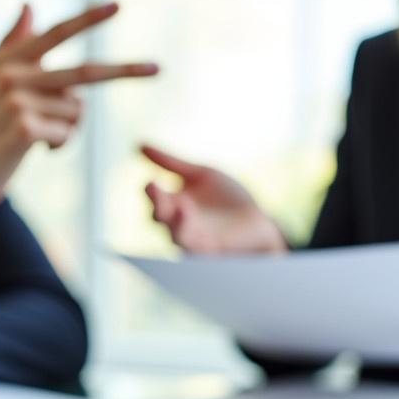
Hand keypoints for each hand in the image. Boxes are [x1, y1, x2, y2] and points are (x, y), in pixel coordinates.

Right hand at [0, 2, 158, 264]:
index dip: (88, 19)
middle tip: (159, 68)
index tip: (118, 6)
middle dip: (125, 71)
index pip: (56, 34)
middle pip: (84, 72)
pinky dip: (57, 147)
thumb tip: (29, 5)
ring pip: (76, 113)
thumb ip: (12, 44)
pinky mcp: (25, 128)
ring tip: (36, 138)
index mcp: (8, 59)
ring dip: (66, 131)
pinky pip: (67, 135)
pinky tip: (34, 151)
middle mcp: (12, 74)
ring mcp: (17, 100)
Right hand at [141, 145, 286, 255]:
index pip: (155, 199)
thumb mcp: (201, 174)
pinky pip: (200, 252)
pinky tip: (202, 235)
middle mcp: (179, 224)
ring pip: (177, 237)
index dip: (151, 192)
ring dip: (177, 223)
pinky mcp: (213, 253)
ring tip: (182, 206)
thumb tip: (139, 145)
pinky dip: (198, 243)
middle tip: (155, 190)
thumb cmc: (228, 198)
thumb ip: (172, 163)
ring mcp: (195, 240)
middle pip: (161, 218)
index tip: (150, 182)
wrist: (259, 221)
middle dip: (158, 205)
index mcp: (174, 203)